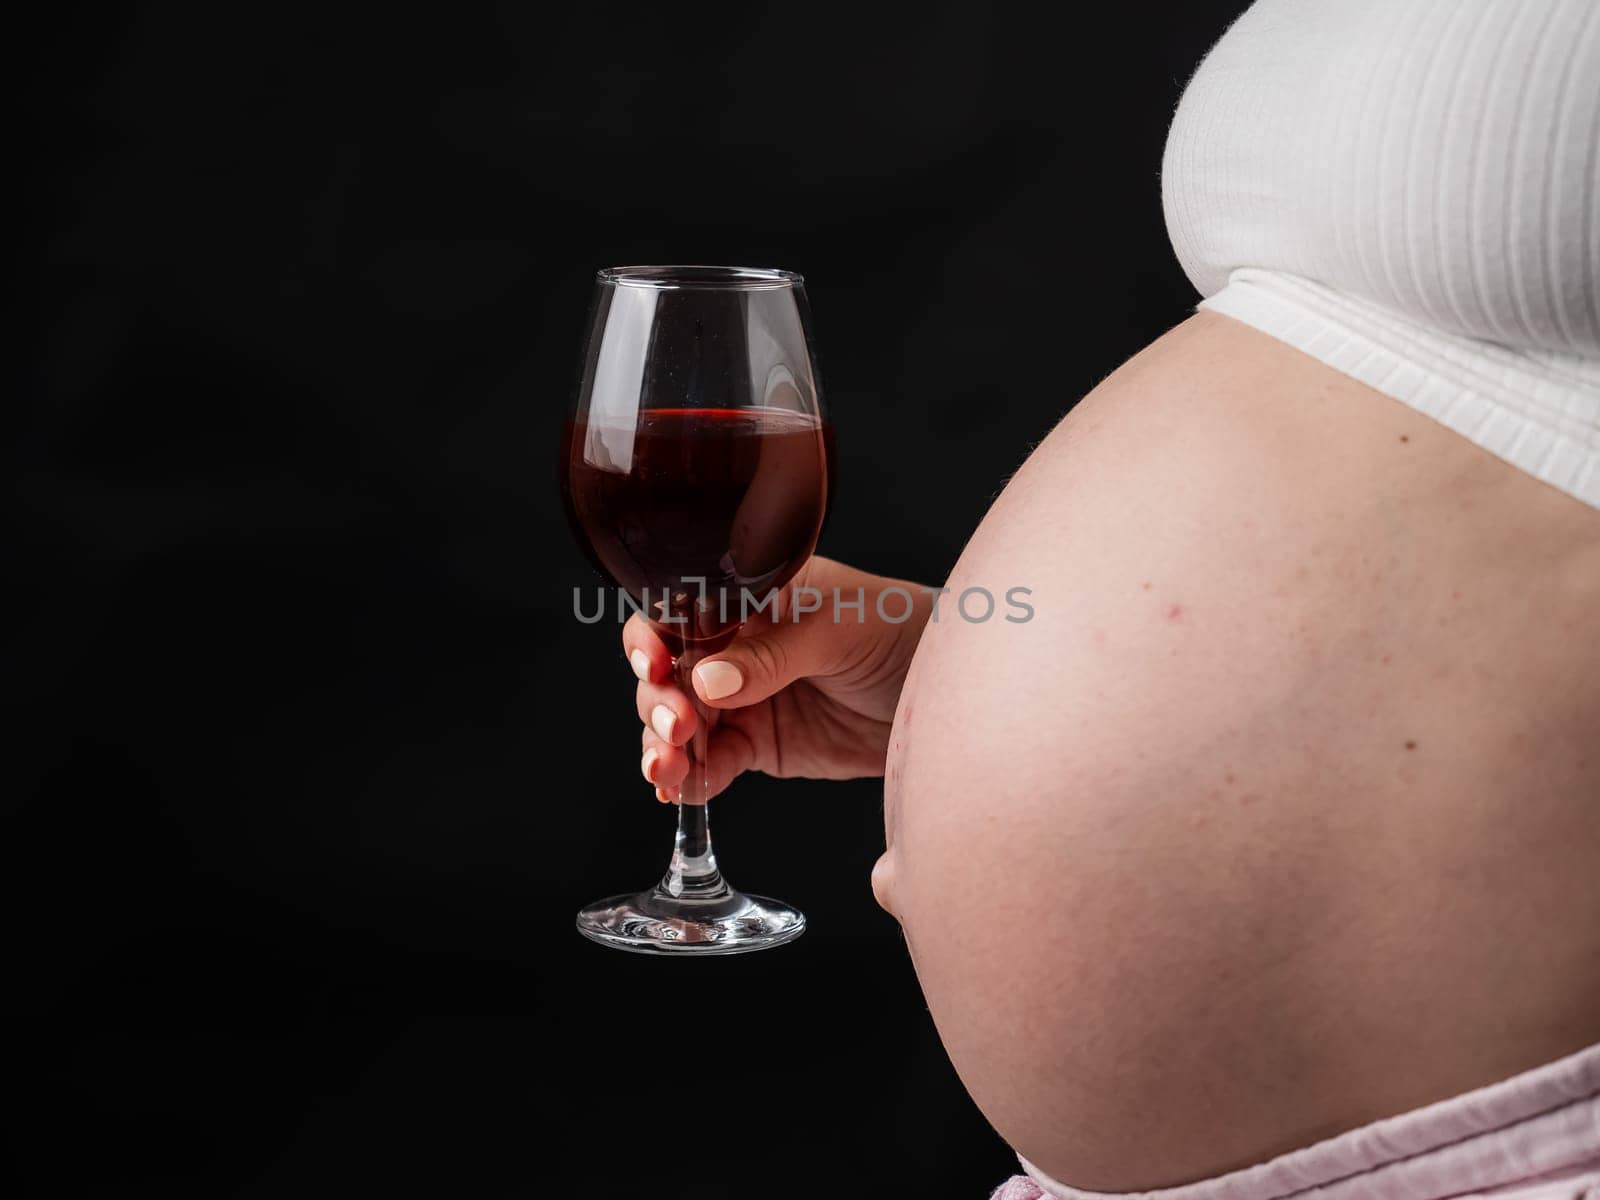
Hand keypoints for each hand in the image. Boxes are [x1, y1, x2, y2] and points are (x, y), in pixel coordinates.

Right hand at [623, 556, 931, 802]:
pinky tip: (676, 788)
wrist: (953, 697)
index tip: (653, 663)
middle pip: (669, 672)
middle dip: (660, 700)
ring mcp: (745, 698)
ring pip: (681, 722)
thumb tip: (708, 679)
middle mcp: (736, 646)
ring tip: (666, 767)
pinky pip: (712, 763)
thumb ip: (773, 653)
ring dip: (663, 745)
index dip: (653, 637)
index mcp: (749, 598)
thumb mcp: (838, 629)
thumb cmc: (902, 632)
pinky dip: (689, 778)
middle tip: (678, 726)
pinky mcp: (761, 745)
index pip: (680, 610)